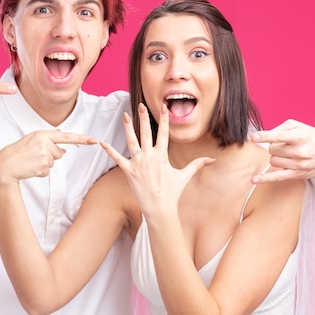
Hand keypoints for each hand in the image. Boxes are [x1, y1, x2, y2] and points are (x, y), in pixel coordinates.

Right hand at [0, 130, 96, 184]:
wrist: (5, 165)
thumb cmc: (18, 154)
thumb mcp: (32, 142)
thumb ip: (48, 143)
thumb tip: (63, 150)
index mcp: (42, 134)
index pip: (66, 136)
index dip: (81, 139)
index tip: (94, 140)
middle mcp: (44, 142)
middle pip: (59, 153)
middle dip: (50, 157)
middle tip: (34, 157)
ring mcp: (44, 153)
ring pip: (54, 162)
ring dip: (44, 165)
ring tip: (31, 162)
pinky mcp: (43, 165)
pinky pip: (48, 171)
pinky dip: (40, 172)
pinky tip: (30, 168)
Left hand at [101, 104, 212, 218]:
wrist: (160, 208)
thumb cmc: (172, 193)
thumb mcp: (185, 176)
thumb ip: (197, 165)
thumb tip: (212, 160)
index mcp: (162, 156)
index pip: (164, 133)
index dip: (164, 120)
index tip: (164, 107)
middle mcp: (150, 157)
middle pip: (146, 133)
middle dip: (144, 118)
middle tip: (141, 105)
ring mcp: (138, 163)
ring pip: (132, 141)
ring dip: (128, 128)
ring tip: (125, 115)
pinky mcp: (128, 171)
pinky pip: (117, 159)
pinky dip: (109, 151)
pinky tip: (102, 142)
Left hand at [250, 119, 314, 183]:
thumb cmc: (311, 136)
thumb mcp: (299, 126)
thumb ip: (280, 129)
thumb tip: (263, 136)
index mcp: (301, 136)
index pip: (279, 136)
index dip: (265, 136)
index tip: (254, 137)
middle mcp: (301, 151)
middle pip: (272, 149)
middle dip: (275, 146)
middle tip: (285, 145)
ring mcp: (300, 164)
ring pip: (273, 161)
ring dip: (276, 157)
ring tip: (288, 154)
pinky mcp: (298, 174)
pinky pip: (277, 177)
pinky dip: (265, 179)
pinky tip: (254, 179)